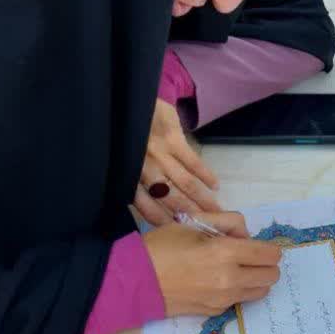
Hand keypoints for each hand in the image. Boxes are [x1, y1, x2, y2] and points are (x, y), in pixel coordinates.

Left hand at [133, 99, 220, 225]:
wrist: (126, 99)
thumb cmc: (121, 134)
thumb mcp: (118, 160)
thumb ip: (128, 180)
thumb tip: (146, 205)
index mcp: (128, 176)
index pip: (145, 205)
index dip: (161, 221)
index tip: (177, 234)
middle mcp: (144, 169)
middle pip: (171, 198)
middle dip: (190, 216)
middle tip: (207, 230)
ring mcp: (160, 153)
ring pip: (184, 183)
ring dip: (202, 200)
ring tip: (217, 212)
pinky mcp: (172, 138)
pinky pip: (192, 161)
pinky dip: (205, 174)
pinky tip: (215, 186)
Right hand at [142, 211, 282, 316]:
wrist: (135, 281)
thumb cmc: (162, 247)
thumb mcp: (194, 222)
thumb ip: (227, 222)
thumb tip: (246, 235)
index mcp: (226, 252)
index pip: (270, 254)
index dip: (270, 247)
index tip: (259, 245)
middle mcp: (230, 278)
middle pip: (272, 275)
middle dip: (266, 264)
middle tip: (249, 256)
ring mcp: (223, 298)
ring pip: (261, 291)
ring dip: (256, 279)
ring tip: (235, 269)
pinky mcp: (215, 311)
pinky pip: (239, 299)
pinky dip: (238, 290)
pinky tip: (217, 281)